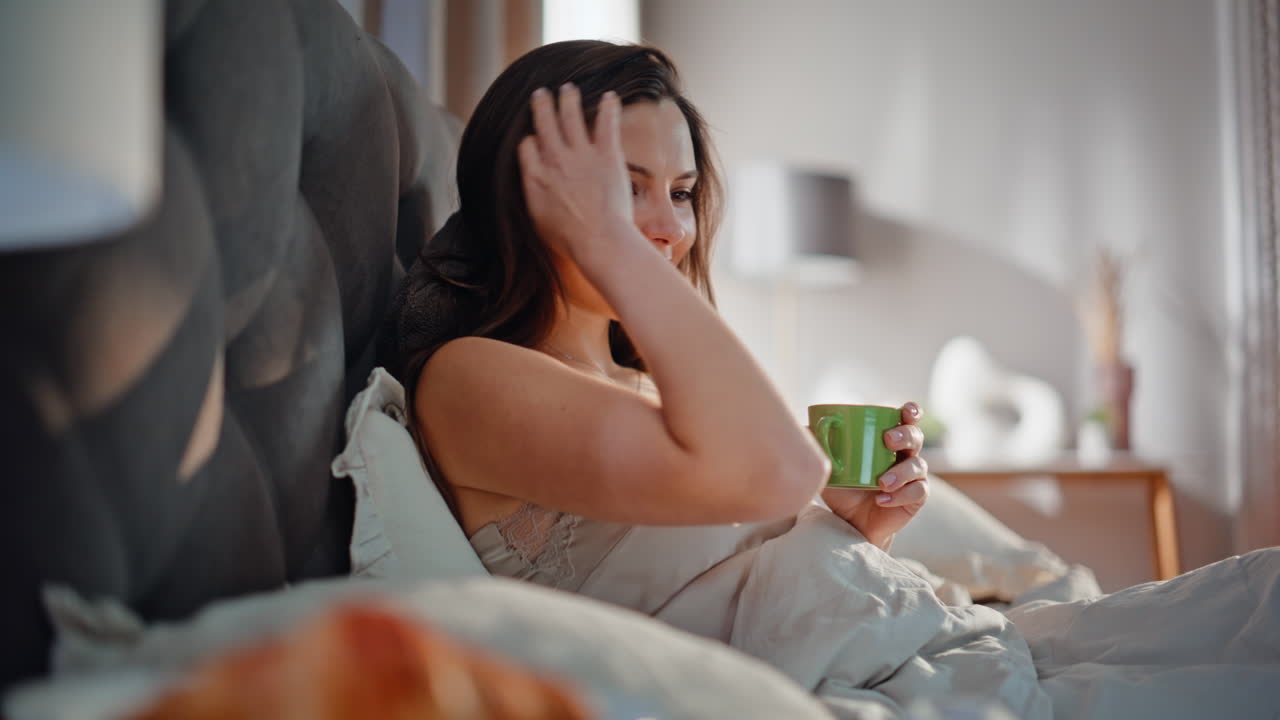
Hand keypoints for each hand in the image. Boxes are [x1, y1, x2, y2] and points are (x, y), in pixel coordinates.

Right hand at [517, 84, 634, 262]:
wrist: (598, 240)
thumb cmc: (569, 240)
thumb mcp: (538, 221)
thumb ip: (533, 197)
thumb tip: (530, 188)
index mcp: (535, 177)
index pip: (527, 146)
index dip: (530, 139)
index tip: (533, 137)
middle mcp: (555, 160)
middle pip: (544, 123)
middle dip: (542, 105)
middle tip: (542, 93)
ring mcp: (581, 155)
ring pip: (571, 116)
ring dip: (569, 99)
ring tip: (568, 88)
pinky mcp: (606, 155)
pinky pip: (605, 124)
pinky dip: (608, 108)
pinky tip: (609, 96)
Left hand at [821, 402, 928, 549]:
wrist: (850, 522)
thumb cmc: (843, 488)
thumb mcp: (828, 466)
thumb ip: (819, 447)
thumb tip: (804, 426)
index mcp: (888, 440)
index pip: (906, 419)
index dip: (911, 412)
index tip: (905, 411)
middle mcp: (904, 455)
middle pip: (915, 437)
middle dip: (905, 435)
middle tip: (888, 441)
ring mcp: (913, 477)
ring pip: (918, 466)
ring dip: (901, 472)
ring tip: (881, 483)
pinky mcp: (915, 498)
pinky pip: (917, 492)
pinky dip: (901, 495)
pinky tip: (882, 500)